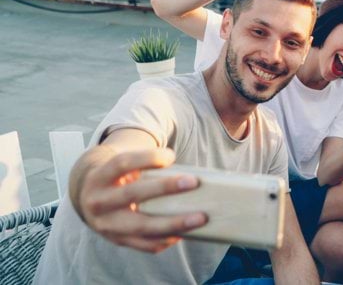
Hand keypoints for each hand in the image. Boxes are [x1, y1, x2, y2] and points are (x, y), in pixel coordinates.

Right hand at [77, 148, 206, 252]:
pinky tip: (182, 234)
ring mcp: (106, 225)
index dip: (147, 158)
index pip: (122, 163)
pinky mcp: (116, 241)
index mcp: (100, 177)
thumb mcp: (121, 166)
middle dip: (164, 188)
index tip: (171, 156)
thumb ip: (145, 166)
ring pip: (141, 225)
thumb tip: (186, 174)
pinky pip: (143, 244)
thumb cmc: (116, 177)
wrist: (86, 199)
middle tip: (193, 182)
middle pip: (132, 194)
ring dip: (173, 223)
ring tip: (199, 218)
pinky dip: (165, 240)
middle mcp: (99, 201)